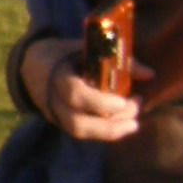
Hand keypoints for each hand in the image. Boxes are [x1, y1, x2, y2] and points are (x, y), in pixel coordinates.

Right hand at [21, 36, 146, 142]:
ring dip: (109, 132)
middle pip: (76, 123)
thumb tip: (150, 74)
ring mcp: (55, 114)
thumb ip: (115, 60)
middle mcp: (52, 99)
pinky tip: (123, 124)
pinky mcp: (60, 123)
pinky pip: (83, 133)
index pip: (75, 94)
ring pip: (79, 132)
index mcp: (56, 74)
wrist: (32, 66)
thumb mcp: (85, 48)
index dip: (100, 102)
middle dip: (109, 125)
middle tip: (135, 110)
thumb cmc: (64, 54)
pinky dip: (104, 132)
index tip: (123, 100)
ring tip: (133, 124)